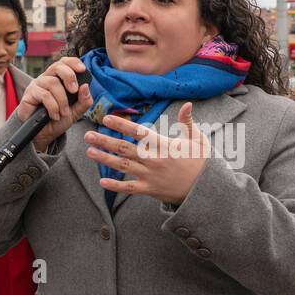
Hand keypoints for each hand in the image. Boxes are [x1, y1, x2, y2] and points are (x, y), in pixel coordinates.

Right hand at [18, 57, 92, 150]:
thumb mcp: (75, 112)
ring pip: (52, 83)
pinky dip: (53, 107)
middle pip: (57, 66)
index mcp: (57, 79)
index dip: (73, 62)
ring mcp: (36, 86)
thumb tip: (85, 87)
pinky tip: (54, 115)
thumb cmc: (57, 120)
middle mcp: (46, 79)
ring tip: (64, 113)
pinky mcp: (29, 95)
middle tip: (74, 91)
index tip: (82, 69)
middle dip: (69, 76)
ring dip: (62, 100)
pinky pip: (44, 95)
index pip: (63, 63)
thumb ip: (83, 101)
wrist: (43, 135)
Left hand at [85, 102, 210, 205]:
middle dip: (105, 141)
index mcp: (164, 145)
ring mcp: (150, 176)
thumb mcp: (198, 139)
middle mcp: (154, 160)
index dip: (122, 125)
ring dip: (104, 159)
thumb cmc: (202, 162)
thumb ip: (187, 122)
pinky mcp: (150, 190)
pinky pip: (129, 188)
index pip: (139, 132)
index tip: (107, 118)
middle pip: (124, 149)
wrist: (205, 190)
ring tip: (89, 152)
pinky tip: (101, 182)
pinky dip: (115, 186)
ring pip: (123, 166)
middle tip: (88, 135)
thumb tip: (187, 104)